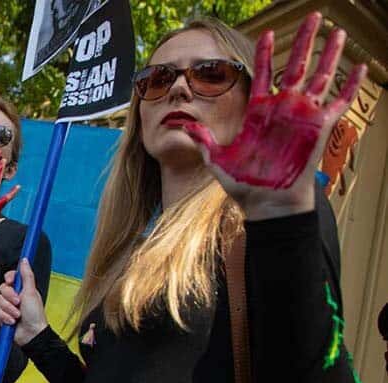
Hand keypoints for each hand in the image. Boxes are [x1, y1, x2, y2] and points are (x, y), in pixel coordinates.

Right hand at [0, 259, 47, 345]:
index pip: (10, 276)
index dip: (9, 278)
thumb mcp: (31, 292)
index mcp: (22, 288)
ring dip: (8, 309)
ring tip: (17, 315)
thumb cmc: (35, 315)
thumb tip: (25, 260)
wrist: (31, 334)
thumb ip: (27, 275)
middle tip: (19, 302)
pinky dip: (5, 317)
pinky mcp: (2, 315)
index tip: (11, 282)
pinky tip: (12, 321)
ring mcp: (8, 305)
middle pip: (2, 288)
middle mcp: (14, 295)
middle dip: (10, 297)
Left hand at [183, 12, 366, 219]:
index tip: (268, 32)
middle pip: (296, 65)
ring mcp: (302, 116)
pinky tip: (360, 67)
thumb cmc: (244, 184)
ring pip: (320, 77)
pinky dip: (350, 85)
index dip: (265, 53)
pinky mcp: (319, 128)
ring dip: (329, 54)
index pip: (262, 73)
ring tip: (337, 31)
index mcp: (258, 111)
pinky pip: (339, 102)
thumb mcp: (216, 159)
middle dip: (304, 40)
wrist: (267, 204)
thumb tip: (182, 125)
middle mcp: (282, 108)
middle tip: (313, 15)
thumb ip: (203, 139)